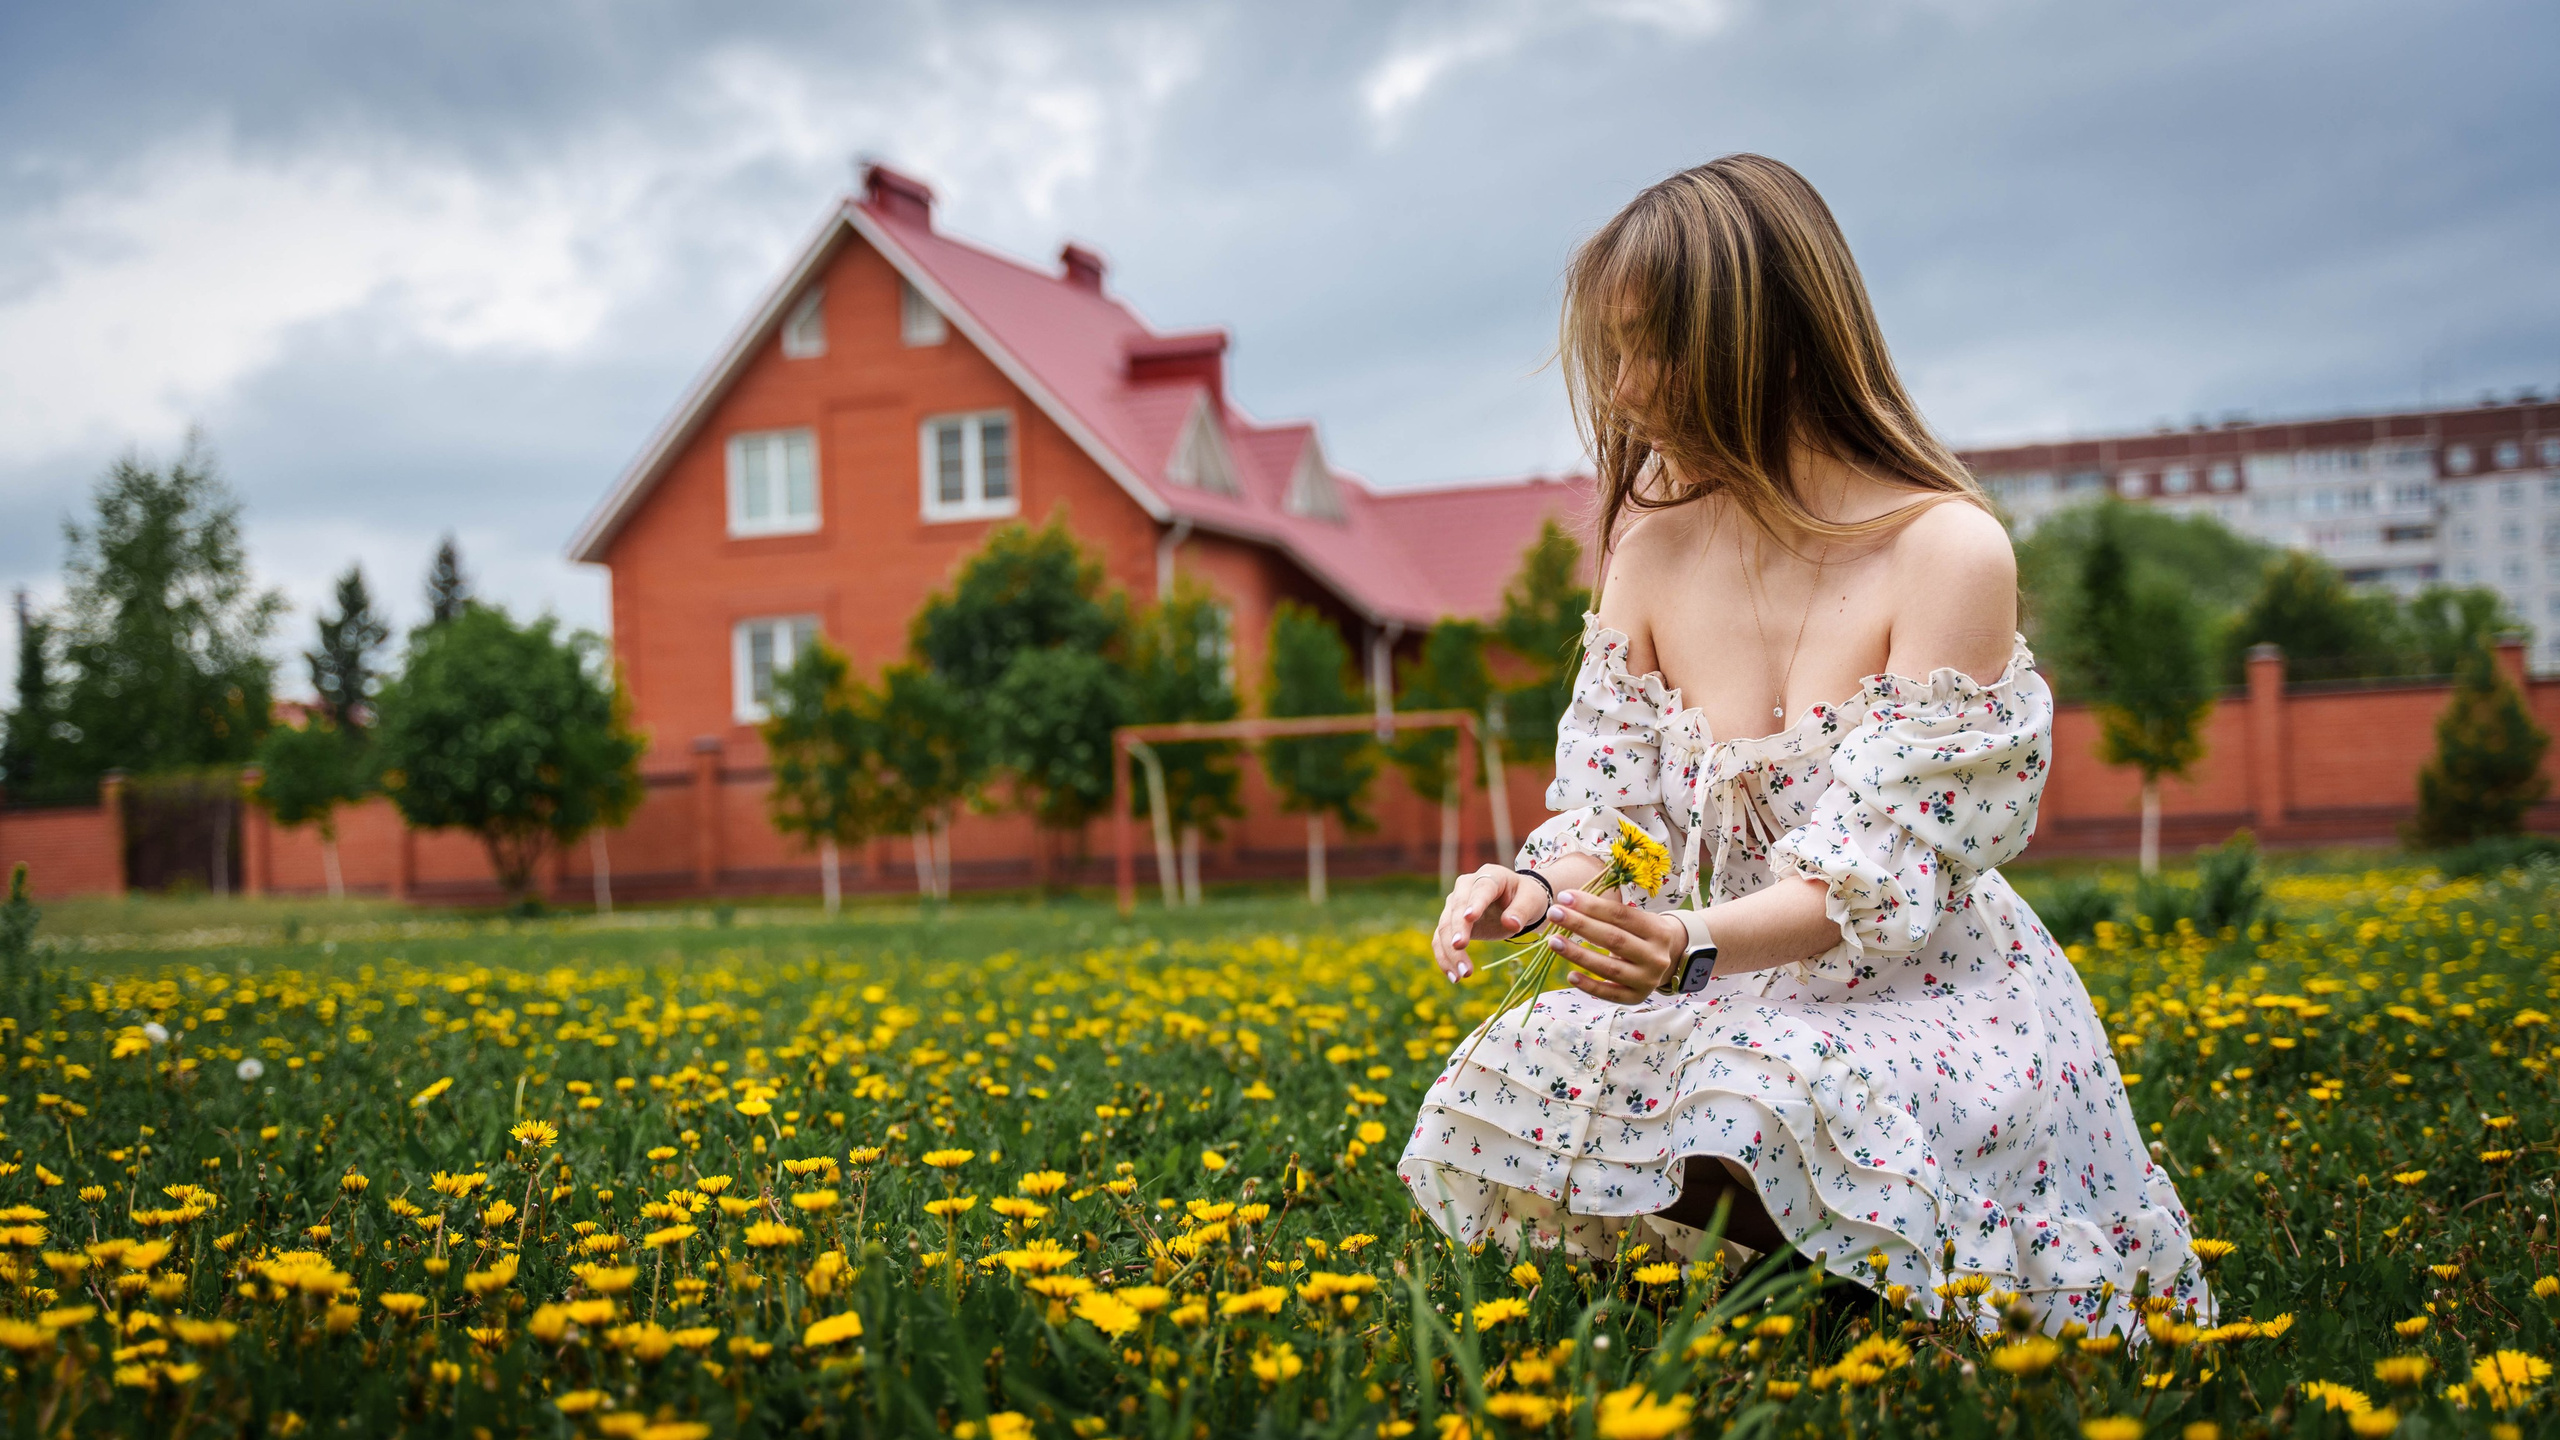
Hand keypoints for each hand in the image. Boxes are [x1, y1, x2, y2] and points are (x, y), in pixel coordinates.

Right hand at [1431, 865, 1549, 982]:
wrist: (1517, 902)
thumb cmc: (1526, 897)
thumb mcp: (1531, 900)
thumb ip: (1521, 910)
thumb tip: (1510, 924)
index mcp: (1490, 875)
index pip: (1481, 888)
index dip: (1475, 903)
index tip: (1470, 918)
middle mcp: (1466, 887)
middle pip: (1456, 908)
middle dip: (1458, 930)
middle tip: (1461, 948)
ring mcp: (1455, 905)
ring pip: (1445, 927)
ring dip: (1450, 951)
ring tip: (1462, 975)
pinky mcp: (1451, 924)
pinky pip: (1441, 941)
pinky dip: (1445, 959)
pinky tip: (1454, 977)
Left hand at [1543, 888, 1688, 1004]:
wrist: (1668, 962)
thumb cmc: (1643, 934)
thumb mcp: (1638, 920)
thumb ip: (1609, 914)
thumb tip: (1569, 903)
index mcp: (1657, 930)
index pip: (1621, 915)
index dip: (1591, 906)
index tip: (1564, 897)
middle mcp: (1655, 956)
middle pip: (1614, 939)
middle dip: (1580, 925)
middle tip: (1554, 914)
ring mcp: (1647, 980)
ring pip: (1609, 968)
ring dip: (1578, 954)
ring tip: (1554, 942)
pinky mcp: (1636, 998)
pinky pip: (1609, 993)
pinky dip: (1589, 986)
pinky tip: (1570, 975)